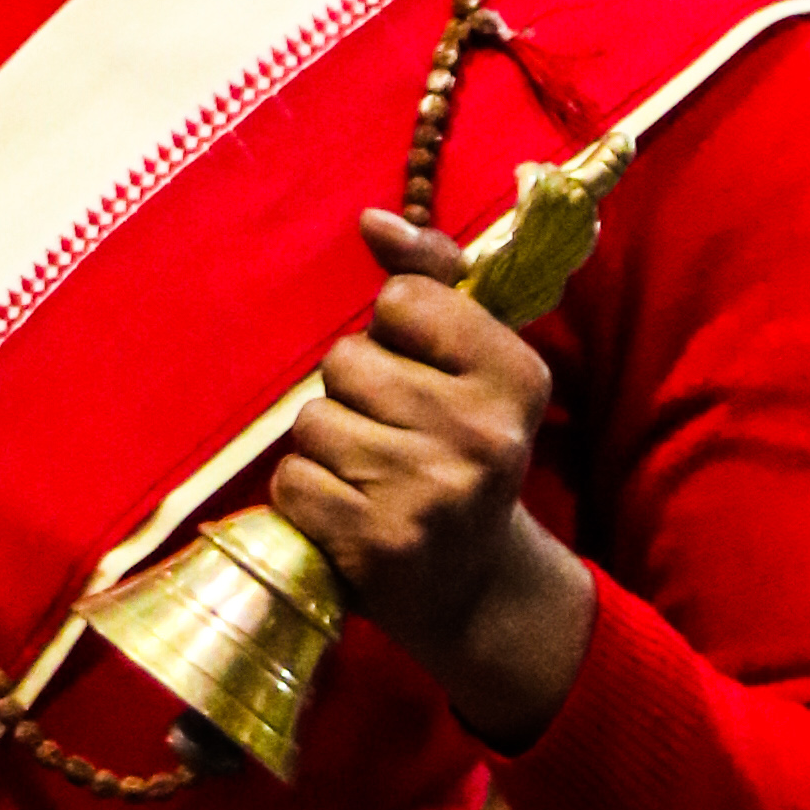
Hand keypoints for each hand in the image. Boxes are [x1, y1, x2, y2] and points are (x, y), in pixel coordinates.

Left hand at [264, 209, 597, 751]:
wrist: (474, 589)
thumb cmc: (461, 453)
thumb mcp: (471, 366)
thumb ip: (430, 277)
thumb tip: (372, 220)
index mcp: (517, 379)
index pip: (403, 298)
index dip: (396, 333)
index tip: (424, 375)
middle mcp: (484, 435)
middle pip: (349, 360)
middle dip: (356, 393)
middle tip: (394, 437)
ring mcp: (430, 494)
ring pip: (313, 420)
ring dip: (326, 447)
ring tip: (370, 477)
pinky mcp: (378, 545)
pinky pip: (292, 481)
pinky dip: (304, 496)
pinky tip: (346, 513)